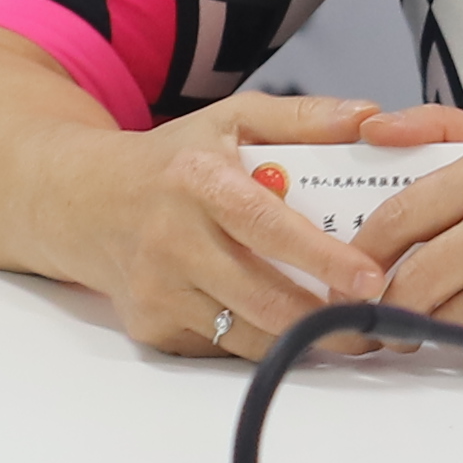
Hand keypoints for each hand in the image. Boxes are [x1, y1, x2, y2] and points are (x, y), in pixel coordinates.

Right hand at [75, 91, 394, 360]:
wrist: (85, 200)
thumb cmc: (172, 161)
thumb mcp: (231, 119)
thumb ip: (302, 117)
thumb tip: (367, 116)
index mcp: (197, 182)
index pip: (267, 226)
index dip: (322, 257)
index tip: (371, 278)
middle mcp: (171, 239)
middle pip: (262, 298)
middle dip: (328, 321)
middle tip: (376, 326)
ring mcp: (157, 289)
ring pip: (246, 334)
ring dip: (300, 341)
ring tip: (346, 334)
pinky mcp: (150, 326)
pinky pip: (219, 346)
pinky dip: (258, 342)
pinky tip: (282, 328)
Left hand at [362, 108, 462, 356]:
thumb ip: (444, 130)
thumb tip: (369, 130)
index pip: (404, 214)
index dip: (365, 251)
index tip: (352, 268)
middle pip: (419, 279)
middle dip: (391, 305)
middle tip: (382, 313)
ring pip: (454, 321)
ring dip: (443, 325)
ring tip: (456, 311)